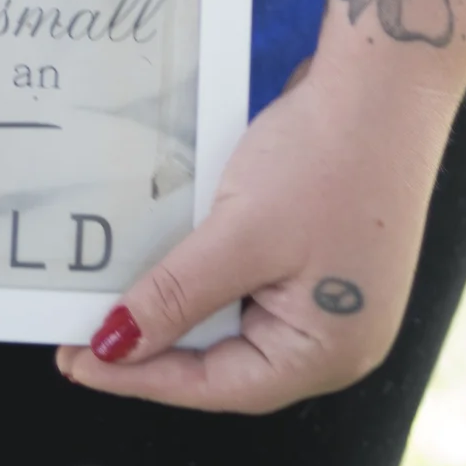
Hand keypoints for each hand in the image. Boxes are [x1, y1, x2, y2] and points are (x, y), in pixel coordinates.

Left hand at [53, 55, 452, 412]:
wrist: (384, 79)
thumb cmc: (326, 158)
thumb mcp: (239, 234)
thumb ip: (176, 297)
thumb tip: (118, 345)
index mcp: (328, 352)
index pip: (218, 385)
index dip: (143, 377)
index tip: (80, 362)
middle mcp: (337, 336)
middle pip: (228, 358)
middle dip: (157, 346)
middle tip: (86, 332)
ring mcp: (333, 293)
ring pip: (236, 317)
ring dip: (179, 305)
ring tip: (115, 295)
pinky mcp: (323, 251)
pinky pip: (252, 279)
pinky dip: (207, 271)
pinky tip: (164, 254)